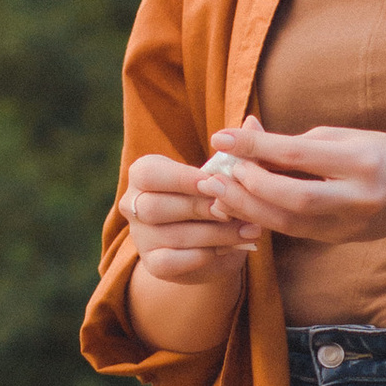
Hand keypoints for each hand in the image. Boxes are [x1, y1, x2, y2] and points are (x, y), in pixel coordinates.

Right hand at [122, 149, 258, 293]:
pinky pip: (172, 262)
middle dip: (201, 208)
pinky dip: (203, 256)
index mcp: (144, 174)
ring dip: (214, 233)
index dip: (181, 179)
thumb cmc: (215, 198)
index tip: (214, 181)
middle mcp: (133, 204)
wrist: (212, 245)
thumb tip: (252, 121)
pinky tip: (231, 249)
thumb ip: (235, 151)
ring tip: (249, 230)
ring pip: (172, 235)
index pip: (150, 174)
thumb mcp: (224, 175)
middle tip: (236, 209)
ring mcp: (140, 237)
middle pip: (157, 207)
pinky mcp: (152, 265)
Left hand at [200, 115, 385, 247]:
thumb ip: (295, 141)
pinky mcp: (338, 240)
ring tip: (219, 192)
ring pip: (288, 224)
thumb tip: (245, 135)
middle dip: (248, 186)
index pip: (297, 156)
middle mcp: (357, 198)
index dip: (254, 147)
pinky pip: (293, 231)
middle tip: (217, 173)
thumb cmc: (378, 153)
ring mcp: (349, 225)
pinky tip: (240, 206)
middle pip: (291, 198)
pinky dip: (262, 218)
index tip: (221, 137)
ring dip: (247, 208)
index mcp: (360, 161)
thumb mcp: (342, 137)